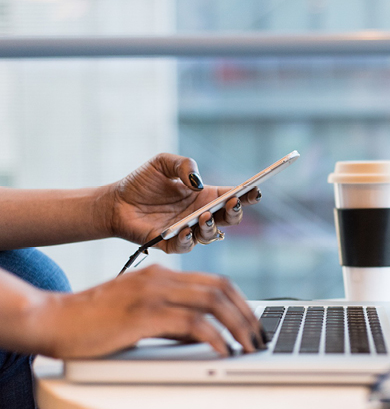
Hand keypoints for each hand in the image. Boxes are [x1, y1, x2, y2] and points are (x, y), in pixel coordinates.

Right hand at [35, 265, 264, 358]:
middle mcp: (161, 278)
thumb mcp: (140, 313)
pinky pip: (192, 323)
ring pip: (212, 302)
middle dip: (247, 314)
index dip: (241, 301)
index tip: (253, 323)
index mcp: (162, 274)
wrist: (52, 320)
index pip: (216, 281)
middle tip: (258, 337)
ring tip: (249, 346)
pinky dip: (214, 337)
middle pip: (221, 288)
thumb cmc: (93, 321)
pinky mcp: (143, 314)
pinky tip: (223, 350)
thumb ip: (171, 318)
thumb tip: (204, 335)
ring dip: (238, 325)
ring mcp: (152, 293)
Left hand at [106, 153, 260, 252]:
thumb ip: (184, 165)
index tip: (255, 190)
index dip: (247, 195)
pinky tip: (185, 229)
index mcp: (205, 196)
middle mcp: (201, 215)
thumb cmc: (141, 182)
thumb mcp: (163, 163)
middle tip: (233, 202)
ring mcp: (188, 231)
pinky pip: (186, 246)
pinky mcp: (171, 244)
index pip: (232, 197)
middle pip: (229, 219)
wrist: (115, 202)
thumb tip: (198, 182)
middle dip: (235, 212)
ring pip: (211, 235)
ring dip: (211, 227)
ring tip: (204, 216)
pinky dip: (188, 239)